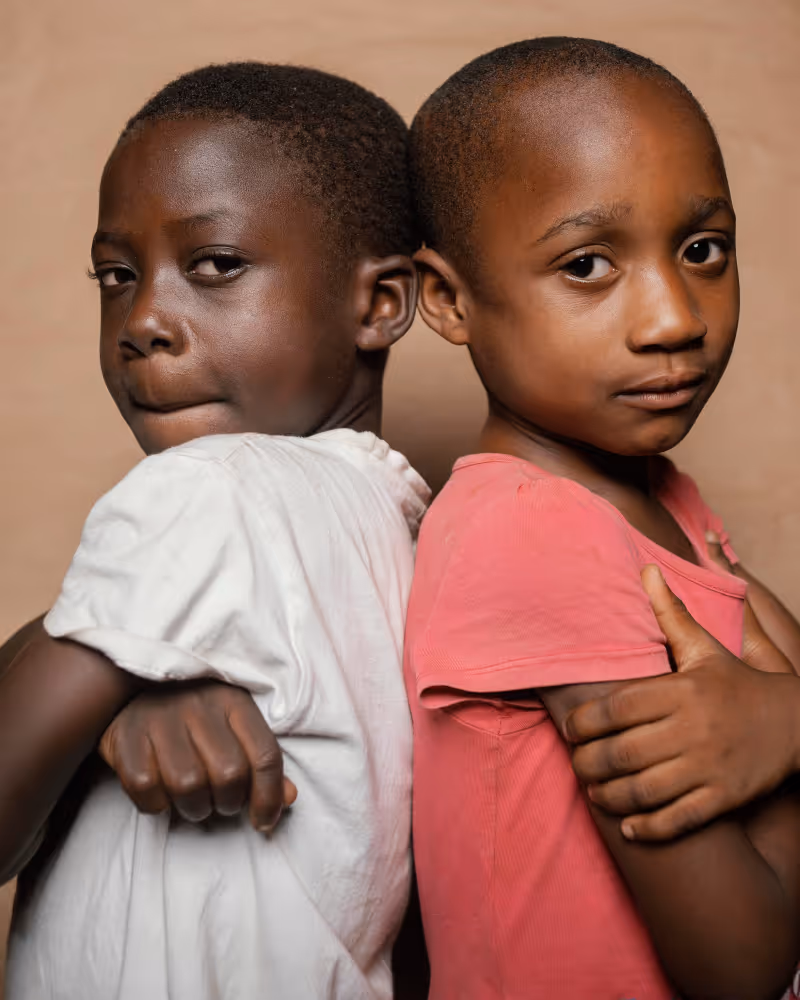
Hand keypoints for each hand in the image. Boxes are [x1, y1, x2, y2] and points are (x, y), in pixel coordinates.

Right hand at [99, 681, 296, 832]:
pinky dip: (156, 804)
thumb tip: (289, 798)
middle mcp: (199, 704)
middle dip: (228, 803)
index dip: (269, 797)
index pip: (266, 755)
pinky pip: (146, 787)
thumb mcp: (233, 729)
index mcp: (234, 701)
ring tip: (193, 802)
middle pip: (229, 774)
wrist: (127, 689)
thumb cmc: (192, 718)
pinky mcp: (124, 734)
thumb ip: (261, 763)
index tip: (264, 821)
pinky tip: (161, 795)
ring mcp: (160, 717)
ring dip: (194, 808)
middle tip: (220, 803)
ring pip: (188, 784)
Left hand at [564, 564, 799, 840]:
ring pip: (645, 790)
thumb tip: (646, 570)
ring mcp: (710, 767)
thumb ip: (671, 614)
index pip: (617, 709)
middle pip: (623, 753)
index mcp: (683, 691)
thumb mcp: (707, 649)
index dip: (585, 721)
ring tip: (594, 792)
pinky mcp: (725, 798)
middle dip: (589, 763)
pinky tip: (627, 826)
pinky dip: (648, 827)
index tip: (570, 728)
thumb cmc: (740, 684)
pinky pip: (679, 819)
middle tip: (576, 764)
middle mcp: (693, 730)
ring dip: (610, 796)